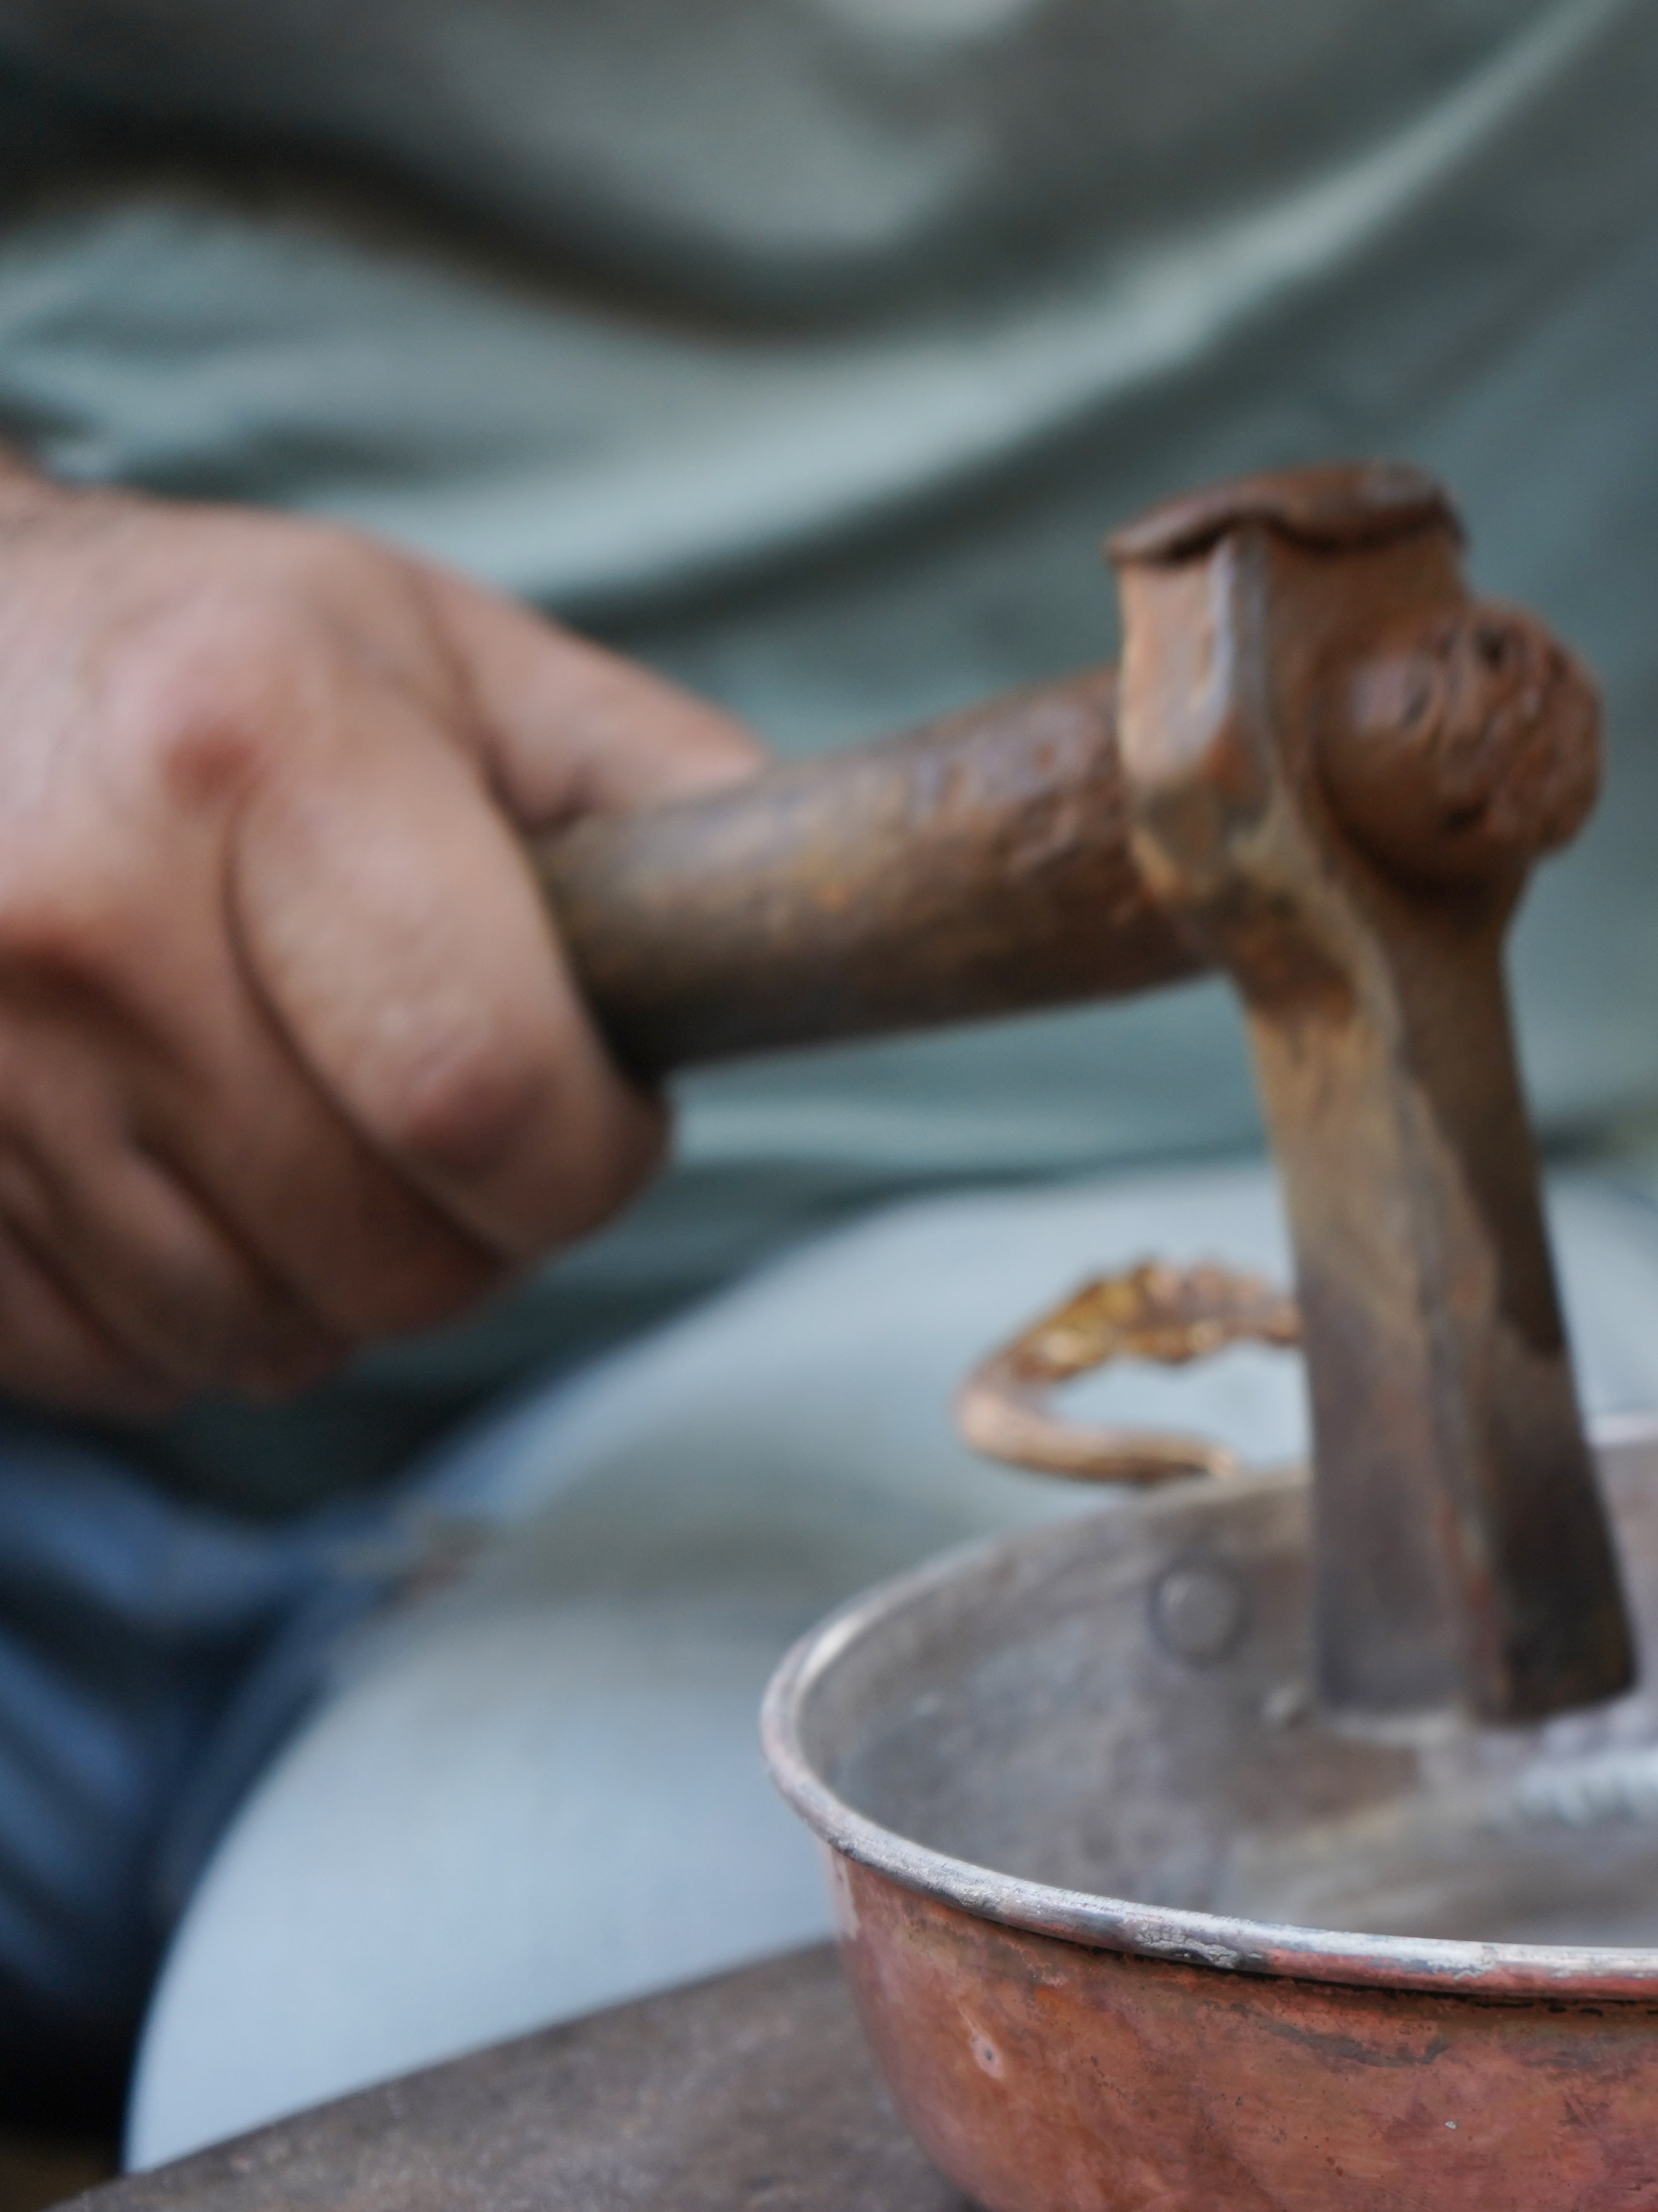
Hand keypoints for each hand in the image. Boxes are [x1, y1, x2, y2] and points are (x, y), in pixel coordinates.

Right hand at [0, 473, 762, 1414]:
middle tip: (458, 1114)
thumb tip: (838, 915)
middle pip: (388, 1255)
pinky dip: (182, 1308)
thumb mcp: (454, 658)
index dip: (590, 1158)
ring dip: (332, 1280)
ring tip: (312, 1119)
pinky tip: (183, 1161)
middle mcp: (74, 912)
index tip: (598, 1111)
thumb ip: (662, 786)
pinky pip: (108, 1363)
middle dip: (481, 1230)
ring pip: (254, 1337)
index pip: (487, 1097)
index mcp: (249, 750)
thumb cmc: (222, 661)